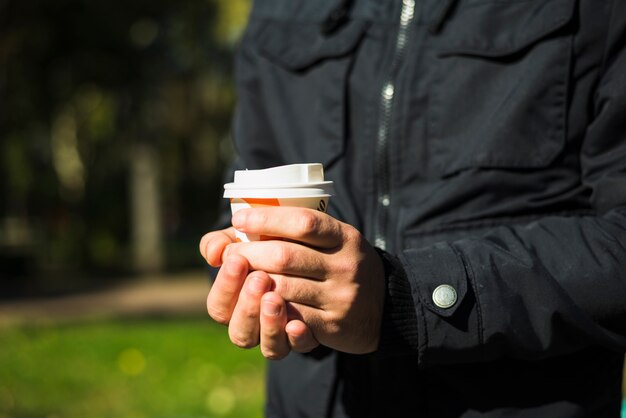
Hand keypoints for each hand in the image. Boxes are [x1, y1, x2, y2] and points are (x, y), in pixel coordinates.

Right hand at [199, 227, 318, 357]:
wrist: (315, 253)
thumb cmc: (268, 243)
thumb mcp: (245, 237)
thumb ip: (223, 241)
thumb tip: (214, 252)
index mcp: (233, 305)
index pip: (219, 307)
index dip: (225, 287)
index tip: (237, 260)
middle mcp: (254, 326)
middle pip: (240, 332)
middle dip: (247, 305)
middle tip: (259, 278)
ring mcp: (280, 335)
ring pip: (269, 347)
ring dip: (269, 323)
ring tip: (275, 298)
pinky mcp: (307, 337)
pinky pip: (300, 347)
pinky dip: (297, 338)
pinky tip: (298, 324)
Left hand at [226, 206, 385, 353]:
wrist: (385, 305)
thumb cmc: (339, 265)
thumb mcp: (330, 240)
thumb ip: (287, 231)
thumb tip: (226, 238)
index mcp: (343, 236)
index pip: (302, 221)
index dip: (266, 218)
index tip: (240, 220)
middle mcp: (344, 264)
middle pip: (284, 256)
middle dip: (249, 253)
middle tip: (231, 254)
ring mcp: (340, 296)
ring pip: (282, 289)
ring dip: (251, 284)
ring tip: (240, 277)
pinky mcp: (334, 325)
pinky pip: (293, 319)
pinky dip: (271, 312)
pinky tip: (260, 303)